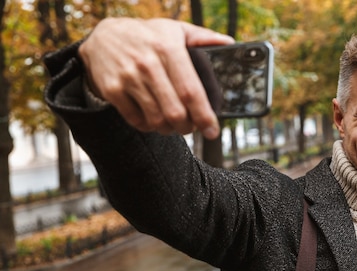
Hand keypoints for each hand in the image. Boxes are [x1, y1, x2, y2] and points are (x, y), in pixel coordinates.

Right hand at [78, 17, 233, 137]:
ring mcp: (128, 77)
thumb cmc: (147, 36)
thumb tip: (229, 43)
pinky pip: (137, 121)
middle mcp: (148, 64)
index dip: (204, 116)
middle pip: (175, 112)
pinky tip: (154, 119)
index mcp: (168, 49)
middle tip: (192, 127)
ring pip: (157, 120)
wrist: (103, 36)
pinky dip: (149, 126)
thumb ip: (203, 37)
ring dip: (169, 129)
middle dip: (188, 127)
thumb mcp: (175, 29)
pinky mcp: (112, 89)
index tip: (213, 131)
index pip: (191, 91)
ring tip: (174, 124)